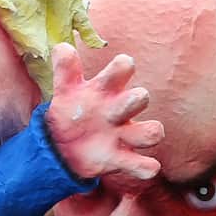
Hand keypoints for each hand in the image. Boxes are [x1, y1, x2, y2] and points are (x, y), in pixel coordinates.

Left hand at [44, 44, 162, 180]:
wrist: (64, 145)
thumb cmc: (72, 110)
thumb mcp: (65, 89)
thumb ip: (64, 69)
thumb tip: (63, 48)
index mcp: (107, 89)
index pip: (124, 68)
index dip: (122, 67)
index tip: (114, 72)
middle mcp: (120, 110)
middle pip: (141, 98)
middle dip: (136, 100)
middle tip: (116, 110)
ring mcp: (123, 135)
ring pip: (152, 132)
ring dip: (148, 134)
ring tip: (127, 139)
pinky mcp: (121, 160)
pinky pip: (144, 166)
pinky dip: (146, 168)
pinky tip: (142, 167)